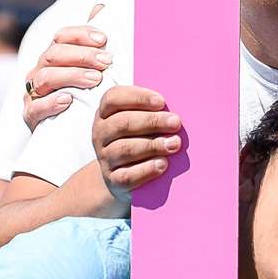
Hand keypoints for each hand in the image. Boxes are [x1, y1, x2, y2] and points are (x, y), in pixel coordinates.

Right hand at [22, 4, 110, 129]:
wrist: (69, 131)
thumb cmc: (84, 93)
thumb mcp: (93, 68)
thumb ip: (95, 41)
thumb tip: (101, 6)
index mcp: (53, 56)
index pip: (60, 36)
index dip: (80, 35)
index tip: (104, 39)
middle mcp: (39, 70)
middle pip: (53, 55)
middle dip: (82, 56)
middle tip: (106, 62)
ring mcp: (32, 92)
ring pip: (44, 78)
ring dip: (70, 76)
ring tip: (94, 80)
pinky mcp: (30, 115)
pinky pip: (34, 107)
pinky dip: (50, 103)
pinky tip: (68, 101)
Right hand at [91, 85, 181, 203]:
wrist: (120, 176)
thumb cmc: (138, 139)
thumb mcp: (140, 122)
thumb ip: (153, 112)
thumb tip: (174, 113)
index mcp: (105, 113)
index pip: (113, 98)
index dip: (137, 98)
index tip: (161, 102)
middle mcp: (101, 134)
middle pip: (122, 123)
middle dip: (152, 121)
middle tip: (176, 122)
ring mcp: (105, 158)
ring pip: (124, 149)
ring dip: (152, 145)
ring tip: (174, 144)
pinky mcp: (113, 180)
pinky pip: (127, 176)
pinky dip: (146, 170)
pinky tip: (163, 164)